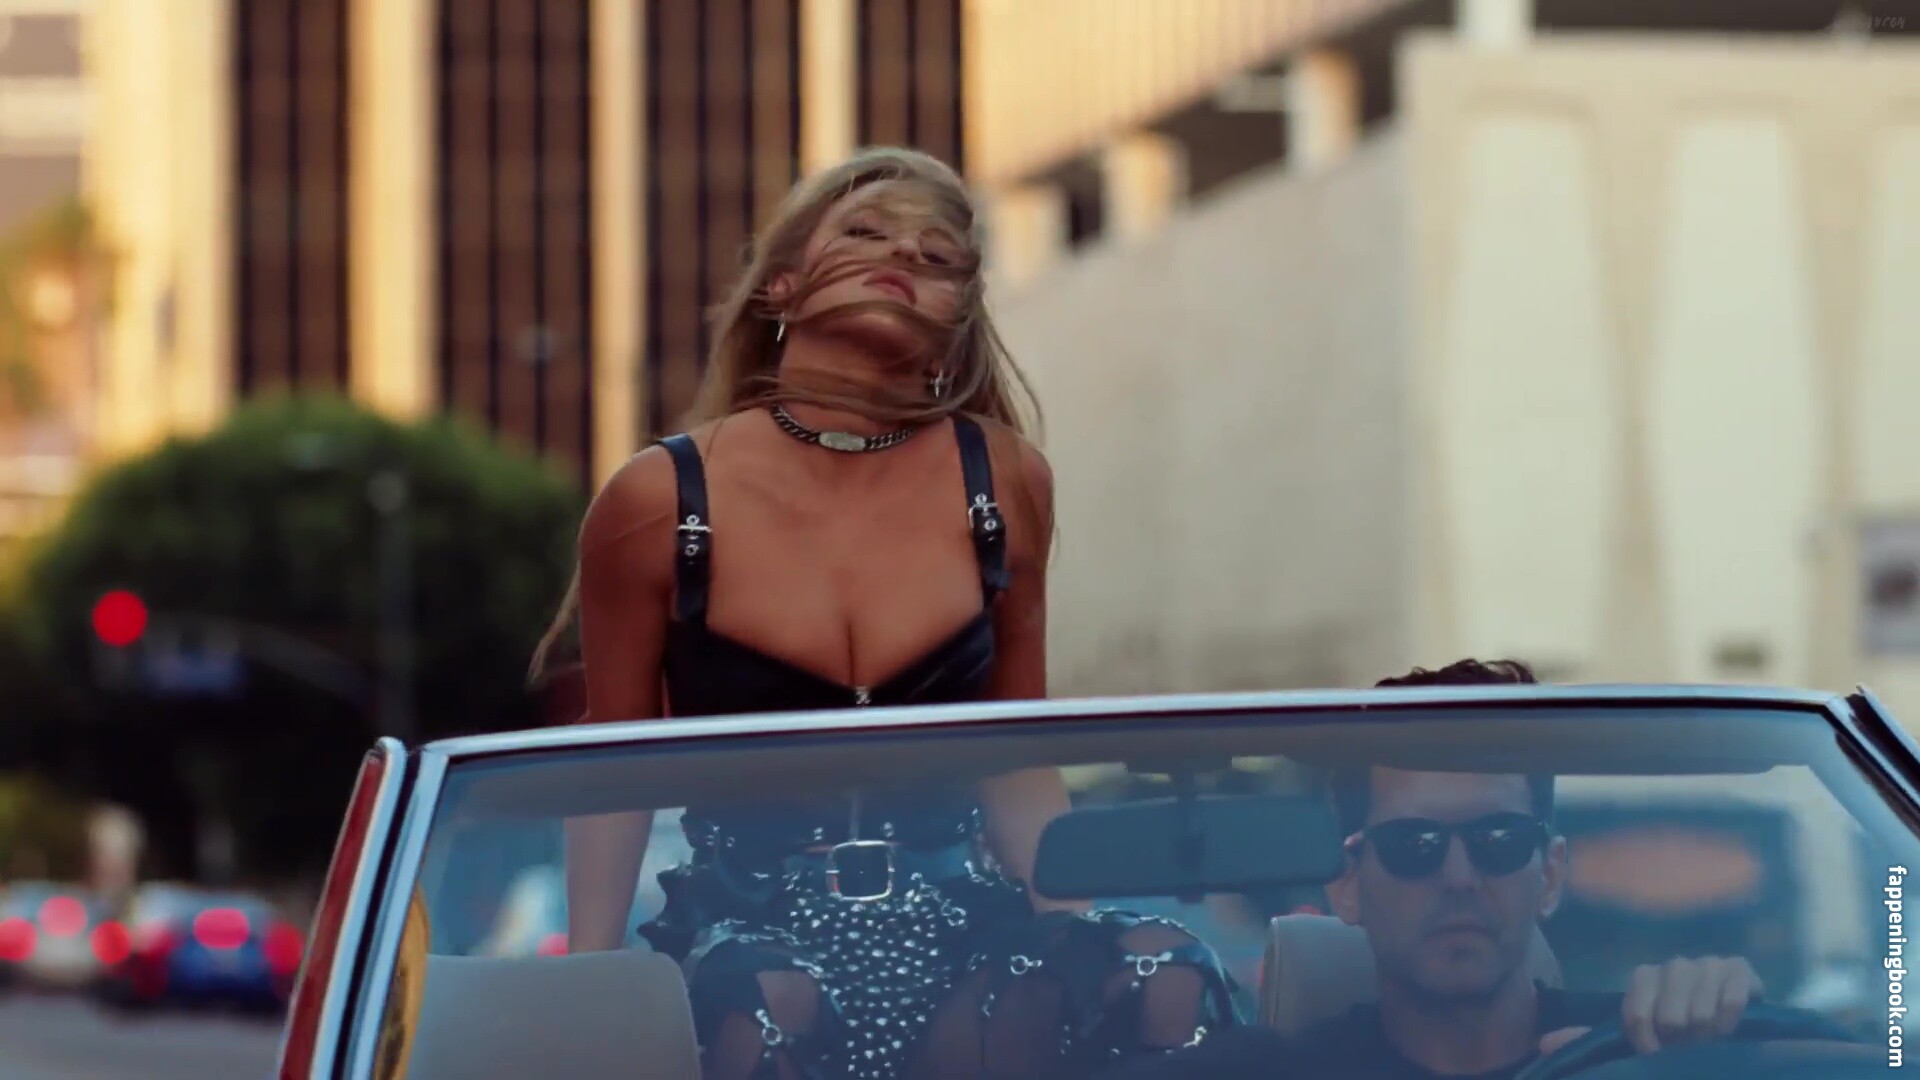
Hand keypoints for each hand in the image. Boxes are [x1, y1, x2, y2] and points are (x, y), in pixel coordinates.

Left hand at [1538, 956, 1763, 1056]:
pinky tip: (1730, 1030)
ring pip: (1700, 1012)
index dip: (1647, 1042)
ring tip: (1710, 1041)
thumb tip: (1544, 1044)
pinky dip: (1729, 1021)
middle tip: (1689, 1048)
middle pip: (1671, 1017)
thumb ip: (1589, 1040)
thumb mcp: (1635, 1039)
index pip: (1636, 1014)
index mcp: (1644, 978)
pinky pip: (1732, 997)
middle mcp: (1674, 966)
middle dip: (1681, 1043)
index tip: (1656, 1054)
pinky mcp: (1740, 970)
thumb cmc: (1677, 1034)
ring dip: (1706, 1037)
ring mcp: (1708, 964)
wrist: (1732, 1025)